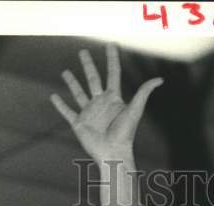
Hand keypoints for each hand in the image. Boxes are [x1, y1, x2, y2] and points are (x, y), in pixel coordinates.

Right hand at [51, 45, 161, 162]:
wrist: (112, 154)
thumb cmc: (125, 134)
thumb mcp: (135, 111)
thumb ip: (143, 93)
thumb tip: (160, 79)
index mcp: (113, 98)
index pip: (113, 73)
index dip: (112, 58)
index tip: (111, 45)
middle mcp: (100, 103)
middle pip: (93, 78)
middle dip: (88, 65)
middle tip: (83, 52)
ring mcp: (89, 112)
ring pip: (78, 92)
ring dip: (72, 82)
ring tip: (65, 72)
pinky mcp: (79, 123)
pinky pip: (67, 111)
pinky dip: (60, 105)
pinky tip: (53, 97)